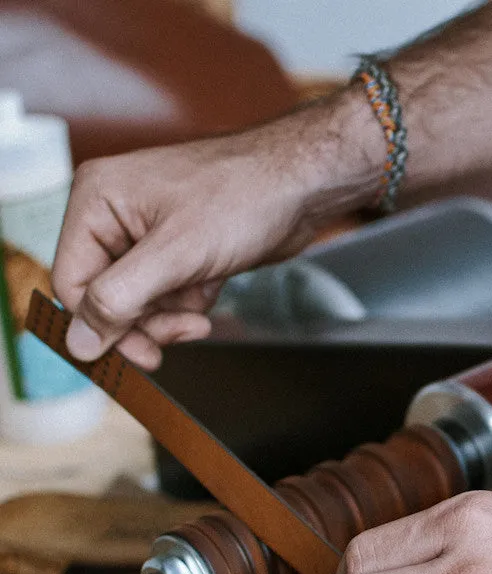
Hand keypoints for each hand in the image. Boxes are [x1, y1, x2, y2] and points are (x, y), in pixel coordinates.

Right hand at [52, 90, 382, 368]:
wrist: (301, 186)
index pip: (72, 283)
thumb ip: (120, 299)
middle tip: (183, 331)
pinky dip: (189, 302)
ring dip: (172, 313)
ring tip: (201, 300)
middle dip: (146, 320)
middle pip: (107, 298)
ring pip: (140, 303)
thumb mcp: (175, 254)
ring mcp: (148, 234)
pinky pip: (168, 296)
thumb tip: (79, 342)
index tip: (142, 352)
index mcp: (98, 201)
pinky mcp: (179, 250)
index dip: (103, 325)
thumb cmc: (244, 198)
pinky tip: (211, 284)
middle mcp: (116, 216)